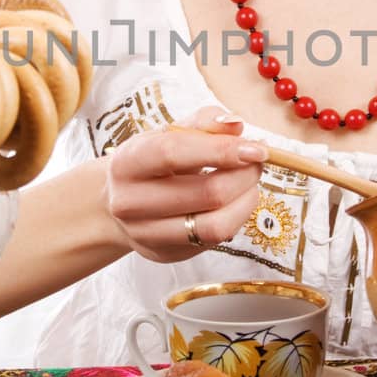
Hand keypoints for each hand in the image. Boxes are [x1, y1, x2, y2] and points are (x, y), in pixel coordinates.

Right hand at [103, 104, 267, 263]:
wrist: (119, 201)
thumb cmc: (151, 163)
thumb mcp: (168, 133)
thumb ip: (204, 122)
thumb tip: (236, 124)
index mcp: (127, 162)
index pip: (174, 152)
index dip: (221, 149)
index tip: (256, 149)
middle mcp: (129, 202)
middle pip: (206, 193)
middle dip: (244, 176)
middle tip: (256, 163)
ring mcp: (145, 233)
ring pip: (214, 226)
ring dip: (245, 202)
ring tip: (249, 185)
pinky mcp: (164, 254)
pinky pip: (214, 241)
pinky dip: (235, 219)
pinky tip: (233, 203)